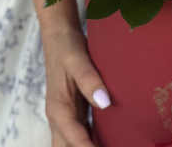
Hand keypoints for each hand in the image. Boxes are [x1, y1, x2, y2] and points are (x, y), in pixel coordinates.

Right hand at [41, 26, 110, 146]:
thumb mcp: (77, 59)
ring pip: (71, 144)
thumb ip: (89, 80)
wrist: (59, 35)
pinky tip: (108, 139)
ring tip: (112, 145)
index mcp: (59, 108)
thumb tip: (105, 103)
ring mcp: (66, 115)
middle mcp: (60, 117)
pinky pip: (80, 133)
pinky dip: (90, 140)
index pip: (74, 139)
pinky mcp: (74, 110)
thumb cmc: (67, 47)